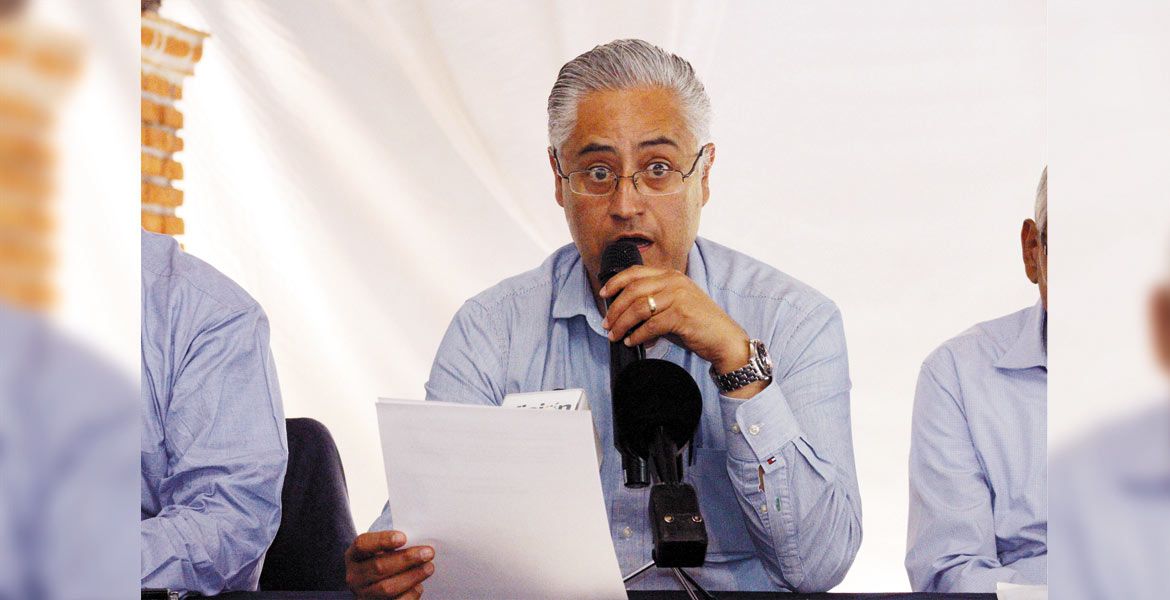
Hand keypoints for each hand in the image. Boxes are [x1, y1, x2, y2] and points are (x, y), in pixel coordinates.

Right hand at [346, 531, 434, 598]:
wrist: (377, 585)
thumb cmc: (384, 560)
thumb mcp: (382, 550)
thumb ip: (396, 544)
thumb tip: (419, 544)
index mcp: (354, 555)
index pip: (362, 544)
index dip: (382, 540)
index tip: (403, 538)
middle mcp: (354, 577)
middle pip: (379, 566)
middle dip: (406, 559)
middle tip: (428, 553)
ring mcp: (363, 595)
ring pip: (387, 587)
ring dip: (412, 576)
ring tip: (429, 567)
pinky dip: (409, 595)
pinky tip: (419, 586)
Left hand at [600, 265, 749, 374]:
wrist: (724, 339)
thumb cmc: (698, 324)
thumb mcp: (674, 306)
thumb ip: (652, 305)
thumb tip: (624, 317)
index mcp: (672, 275)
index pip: (636, 272)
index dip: (615, 282)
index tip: (604, 294)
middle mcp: (674, 282)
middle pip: (632, 290)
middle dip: (615, 309)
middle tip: (607, 324)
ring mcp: (678, 297)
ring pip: (638, 308)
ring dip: (622, 324)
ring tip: (616, 335)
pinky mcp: (681, 315)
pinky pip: (650, 325)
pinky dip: (637, 335)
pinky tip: (632, 341)